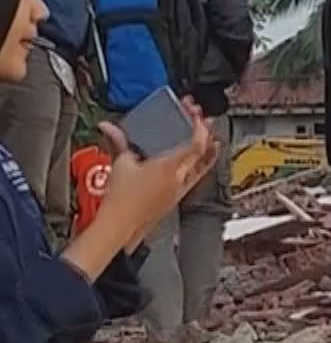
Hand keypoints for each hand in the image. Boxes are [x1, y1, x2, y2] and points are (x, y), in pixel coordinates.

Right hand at [61, 114, 216, 279]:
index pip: (197, 144)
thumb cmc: (122, 200)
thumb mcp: (120, 164)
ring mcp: (181, 189)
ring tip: (209, 135)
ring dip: (207, 149)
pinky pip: (197, 176)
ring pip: (204, 166)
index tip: (198, 117)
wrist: (121, 225)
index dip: (200, 129)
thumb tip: (109, 128)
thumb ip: (118, 142)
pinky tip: (198, 159)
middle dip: (206, 133)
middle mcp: (181, 179)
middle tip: (203, 120)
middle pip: (205, 153)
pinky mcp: (177, 196)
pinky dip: (201, 164)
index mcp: (171, 168)